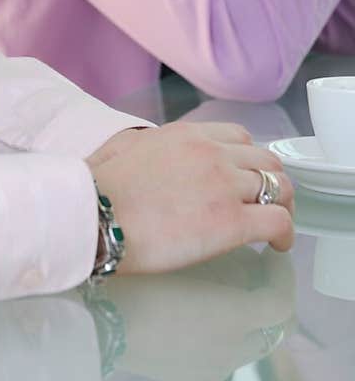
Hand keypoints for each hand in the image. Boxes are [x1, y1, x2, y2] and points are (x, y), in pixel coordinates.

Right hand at [87, 121, 293, 273]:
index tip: (247, 176)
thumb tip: (145, 157)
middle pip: (266, 161)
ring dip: (282, 206)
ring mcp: (225, 184)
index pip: (238, 138)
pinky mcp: (232, 221)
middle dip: (272, 182)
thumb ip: (149, 146)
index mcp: (186, 134)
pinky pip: (278, 221)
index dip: (249, 160)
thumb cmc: (99, 188)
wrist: (95, 212)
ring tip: (276, 226)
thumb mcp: (126, 148)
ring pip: (280, 187)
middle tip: (269, 203)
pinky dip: (285, 234)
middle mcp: (211, 152)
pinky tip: (278, 246)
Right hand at [101, 246, 294, 380]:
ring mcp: (212, 365)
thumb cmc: (134, 275)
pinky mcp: (189, 374)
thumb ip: (222, 244)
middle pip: (274, 328)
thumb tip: (242, 237)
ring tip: (228, 288)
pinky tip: (200, 312)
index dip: (282, 273)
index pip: (282, 299)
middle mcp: (231, 346)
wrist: (94, 314)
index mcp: (235, 314)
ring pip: (251, 344)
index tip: (274, 252)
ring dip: (250, 317)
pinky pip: (222, 355)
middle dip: (272, 296)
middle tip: (259, 269)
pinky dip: (224, 334)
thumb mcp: (185, 246)